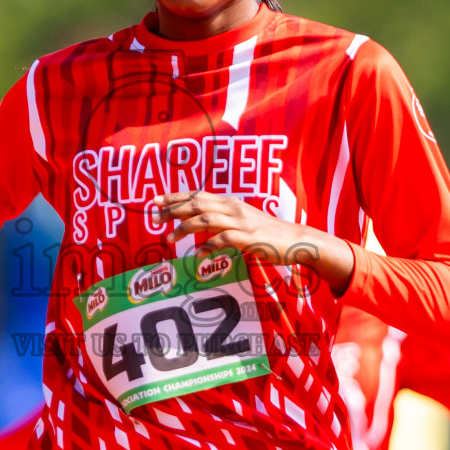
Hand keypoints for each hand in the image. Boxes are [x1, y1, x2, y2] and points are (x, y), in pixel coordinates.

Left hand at [154, 192, 355, 291]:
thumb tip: (199, 225)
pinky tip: (198, 253)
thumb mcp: (242, 221)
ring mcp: (241, 222)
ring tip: (169, 237)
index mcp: (230, 203)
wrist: (295, 240)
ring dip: (184, 228)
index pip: (197, 195)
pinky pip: (223, 240)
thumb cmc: (266, 233)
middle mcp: (233, 208)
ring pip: (205, 220)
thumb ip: (223, 220)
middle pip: (197, 204)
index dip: (175, 197)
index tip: (155, 200)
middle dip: (173, 209)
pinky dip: (208, 246)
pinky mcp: (248, 238)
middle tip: (154, 216)